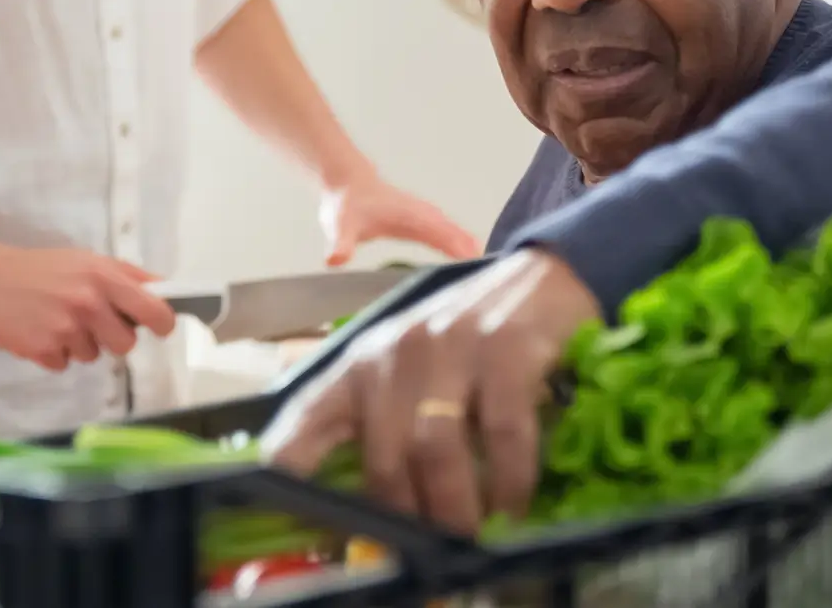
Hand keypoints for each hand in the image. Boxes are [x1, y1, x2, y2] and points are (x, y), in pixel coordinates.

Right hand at [0, 244, 177, 371]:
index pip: (155, 311)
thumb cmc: (39, 267)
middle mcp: (89, 304)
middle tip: (92, 322)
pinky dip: (54, 353)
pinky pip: (64, 364)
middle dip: (113, 337)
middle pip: (126, 345)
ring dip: (80, 344)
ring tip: (56, 320)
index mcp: (104, 278)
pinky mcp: (42, 351)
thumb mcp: (86, 260)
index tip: (159, 327)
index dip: (162, 323)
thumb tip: (164, 289)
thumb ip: (126, 275)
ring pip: (93, 356)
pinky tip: (39, 331)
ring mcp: (65, 330)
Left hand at [261, 250, 600, 534]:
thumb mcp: (409, 374)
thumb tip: (373, 515)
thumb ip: (384, 430)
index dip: (289, 470)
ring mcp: (449, 347)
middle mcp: (394, 354)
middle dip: (405, 519)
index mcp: (358, 366)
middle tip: (425, 552)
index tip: (293, 516)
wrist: (542, 279)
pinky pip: (500, 431)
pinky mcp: (504, 348)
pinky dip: (509, 479)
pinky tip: (515, 504)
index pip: (304, 422)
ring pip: (434, 449)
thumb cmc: (466, 340)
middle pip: (383, 456)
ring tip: (468, 539)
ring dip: (453, 508)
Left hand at [318, 170, 480, 265]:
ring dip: (472, 251)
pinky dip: (464, 246)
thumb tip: (335, 259)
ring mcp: (427, 216)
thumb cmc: (345, 206)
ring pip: (457, 233)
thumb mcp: (339, 226)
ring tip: (491, 273)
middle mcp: (424, 214)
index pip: (441, 234)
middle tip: (494, 278)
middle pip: (456, 234)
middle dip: (474, 254)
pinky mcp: (425, 221)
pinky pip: (451, 234)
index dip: (459, 249)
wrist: (348, 184)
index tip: (476, 265)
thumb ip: (340, 244)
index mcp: (410, 216)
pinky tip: (472, 261)